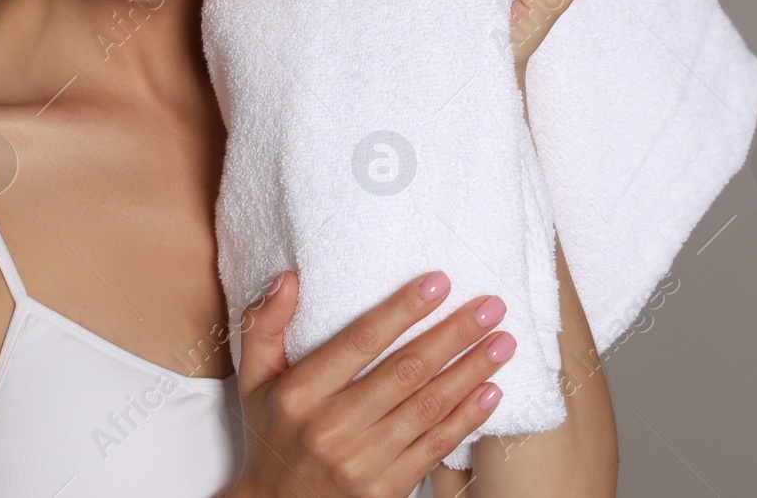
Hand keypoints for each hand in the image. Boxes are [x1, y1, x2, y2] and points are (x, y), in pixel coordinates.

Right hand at [221, 269, 512, 497]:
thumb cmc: (272, 434)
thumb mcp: (254, 379)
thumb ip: (264, 326)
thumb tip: (288, 279)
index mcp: (299, 394)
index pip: (360, 341)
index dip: (402, 310)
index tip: (439, 282)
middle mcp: (330, 428)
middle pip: (405, 371)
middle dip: (453, 335)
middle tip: (491, 307)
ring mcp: (361, 463)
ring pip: (427, 408)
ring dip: (471, 372)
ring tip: (502, 342)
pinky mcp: (385, 490)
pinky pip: (434, 448)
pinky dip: (467, 419)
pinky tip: (491, 391)